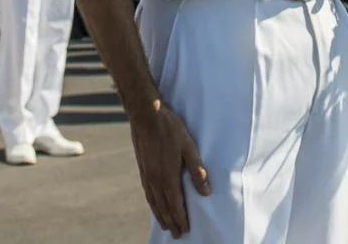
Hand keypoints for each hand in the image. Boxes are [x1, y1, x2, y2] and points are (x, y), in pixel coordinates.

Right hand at [130, 99, 210, 238]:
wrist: (146, 115)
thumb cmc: (170, 129)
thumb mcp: (189, 147)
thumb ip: (197, 170)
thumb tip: (206, 192)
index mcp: (167, 176)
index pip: (175, 204)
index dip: (181, 218)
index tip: (186, 230)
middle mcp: (155, 179)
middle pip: (163, 207)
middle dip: (171, 222)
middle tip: (177, 234)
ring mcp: (146, 174)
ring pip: (153, 201)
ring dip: (160, 215)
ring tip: (166, 226)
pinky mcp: (142, 168)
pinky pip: (147, 192)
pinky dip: (152, 203)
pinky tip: (154, 204)